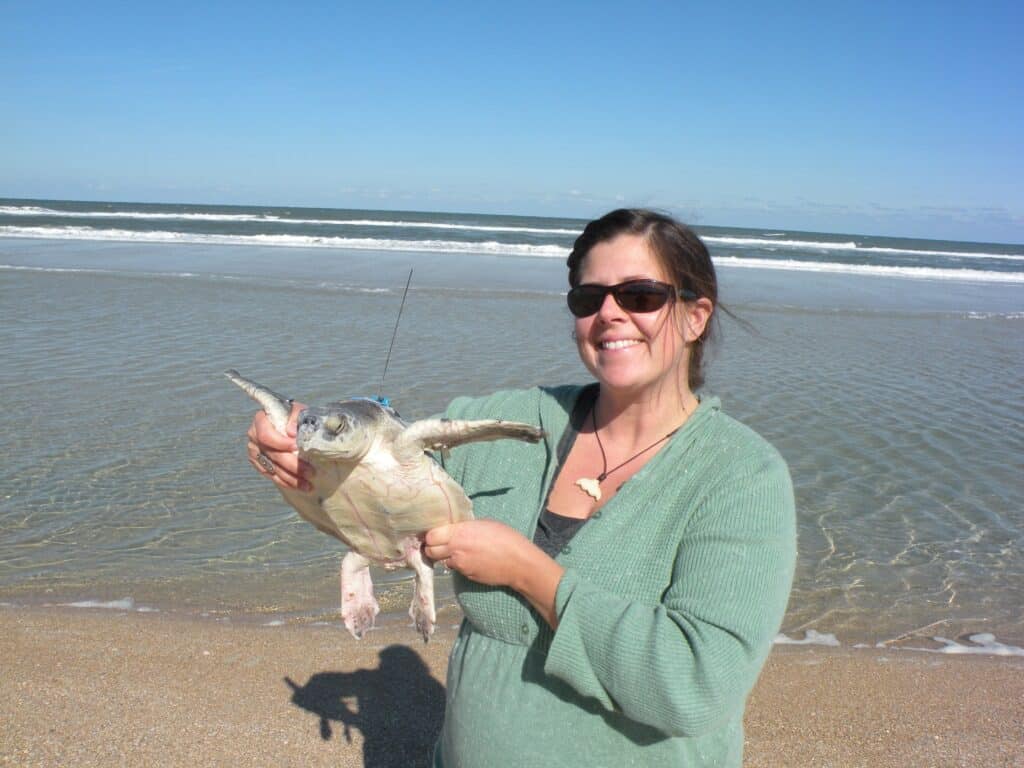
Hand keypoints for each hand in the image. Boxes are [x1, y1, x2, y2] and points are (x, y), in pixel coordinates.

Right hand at [246, 402, 312, 491]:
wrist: (287, 422)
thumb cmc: (293, 416)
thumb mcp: (297, 410)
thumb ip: (295, 417)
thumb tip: (291, 432)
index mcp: (261, 421)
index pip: (266, 435)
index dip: (280, 443)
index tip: (296, 446)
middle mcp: (254, 437)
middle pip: (273, 455)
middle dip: (292, 465)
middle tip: (310, 472)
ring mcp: (255, 451)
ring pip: (273, 468)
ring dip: (292, 478)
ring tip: (308, 485)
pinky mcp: (258, 463)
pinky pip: (271, 475)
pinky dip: (285, 482)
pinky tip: (299, 486)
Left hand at [424, 520, 564, 627]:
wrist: (519, 562)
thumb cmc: (506, 537)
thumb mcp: (483, 524)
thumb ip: (464, 527)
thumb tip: (454, 529)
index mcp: (459, 533)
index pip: (430, 536)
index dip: (430, 535)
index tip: (435, 533)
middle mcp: (455, 549)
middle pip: (430, 551)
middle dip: (432, 547)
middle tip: (440, 543)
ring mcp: (460, 565)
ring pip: (442, 561)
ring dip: (446, 556)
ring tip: (459, 551)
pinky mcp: (466, 576)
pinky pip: (456, 568)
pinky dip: (459, 564)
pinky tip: (472, 559)